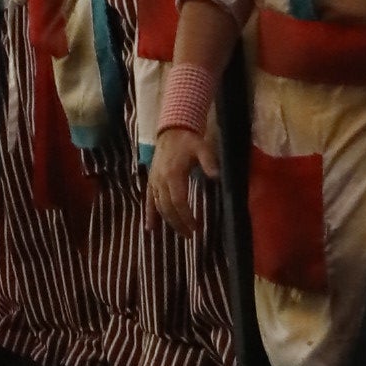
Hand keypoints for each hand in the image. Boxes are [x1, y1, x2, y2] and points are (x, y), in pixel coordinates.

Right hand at [149, 126, 218, 240]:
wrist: (172, 130)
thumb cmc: (189, 141)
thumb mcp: (202, 147)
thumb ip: (209, 161)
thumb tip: (216, 176)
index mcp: (173, 174)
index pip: (179, 202)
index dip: (186, 217)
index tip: (196, 228)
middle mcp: (161, 180)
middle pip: (168, 208)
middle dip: (179, 223)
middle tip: (190, 235)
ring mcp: (154, 181)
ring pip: (159, 206)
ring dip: (168, 221)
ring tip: (181, 233)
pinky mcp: (151, 181)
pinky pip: (149, 200)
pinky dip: (149, 214)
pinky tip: (150, 228)